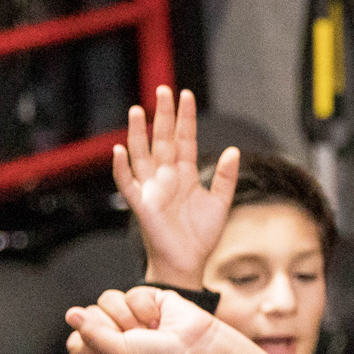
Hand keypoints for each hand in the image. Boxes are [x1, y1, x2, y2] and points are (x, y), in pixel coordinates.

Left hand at [65, 287, 224, 353]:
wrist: (197, 349)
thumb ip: (91, 334)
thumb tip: (70, 313)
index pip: (76, 342)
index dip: (85, 341)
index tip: (107, 349)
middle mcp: (116, 337)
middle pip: (89, 317)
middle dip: (111, 327)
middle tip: (133, 339)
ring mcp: (132, 316)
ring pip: (107, 300)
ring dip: (129, 317)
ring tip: (150, 329)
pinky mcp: (148, 300)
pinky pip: (131, 293)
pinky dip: (146, 308)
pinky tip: (159, 319)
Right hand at [113, 87, 237, 289]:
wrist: (189, 263)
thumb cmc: (201, 235)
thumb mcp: (220, 202)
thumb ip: (225, 177)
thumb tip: (233, 150)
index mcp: (185, 173)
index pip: (185, 139)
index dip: (186, 118)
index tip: (187, 95)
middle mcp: (166, 176)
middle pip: (163, 140)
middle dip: (163, 116)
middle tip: (163, 90)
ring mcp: (152, 188)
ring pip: (142, 155)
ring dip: (139, 134)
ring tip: (138, 111)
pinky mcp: (142, 204)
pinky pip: (128, 183)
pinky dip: (122, 168)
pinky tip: (120, 151)